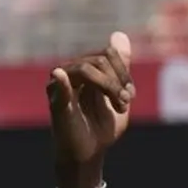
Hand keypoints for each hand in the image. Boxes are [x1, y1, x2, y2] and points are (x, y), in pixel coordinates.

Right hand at [47, 32, 134, 183]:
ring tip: (121, 107)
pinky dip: (60, 82)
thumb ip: (120, 66)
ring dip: (111, 87)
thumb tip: (119, 34)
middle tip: (126, 103)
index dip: (124, 70)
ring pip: (88, 69)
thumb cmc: (102, 125)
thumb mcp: (118, 93)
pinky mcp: (57, 106)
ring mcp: (61, 88)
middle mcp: (70, 74)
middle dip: (119, 80)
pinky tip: (60, 76)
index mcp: (84, 71)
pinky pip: (57, 89)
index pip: (107, 53)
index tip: (131, 94)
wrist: (91, 154)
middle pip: (100, 59)